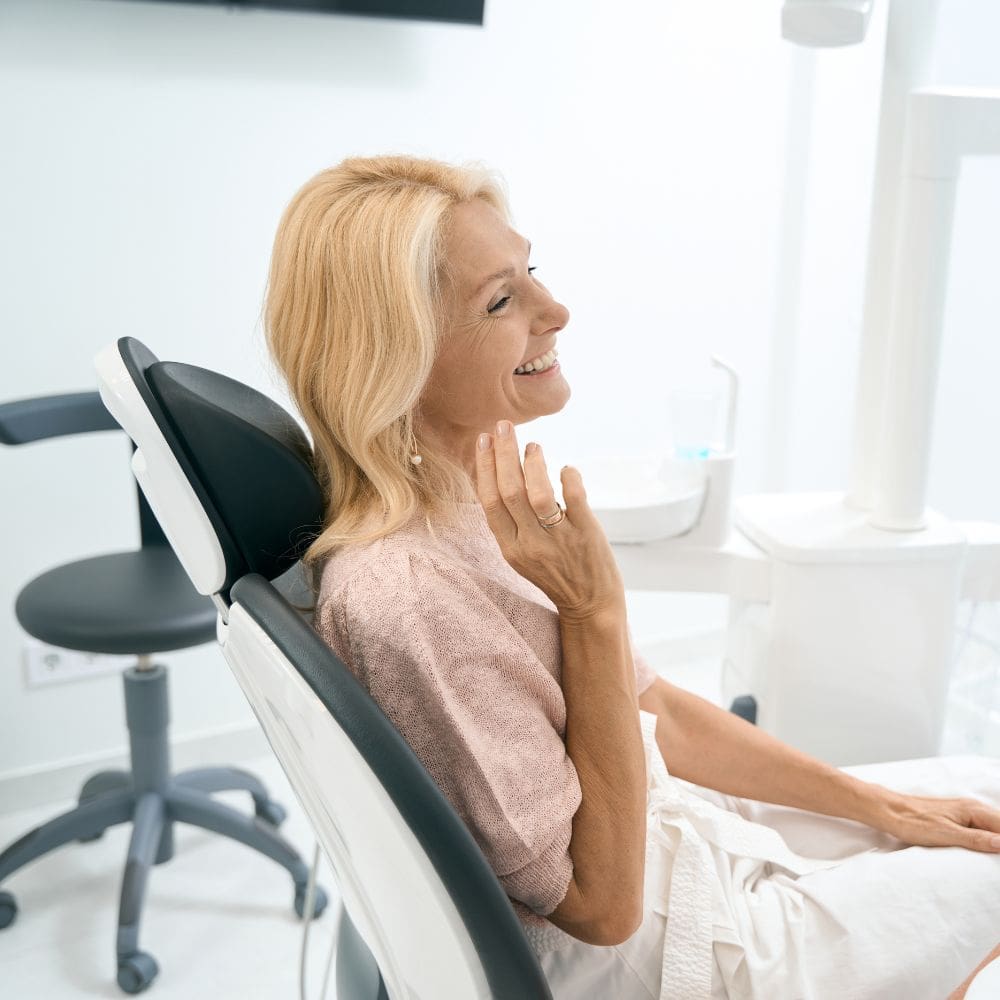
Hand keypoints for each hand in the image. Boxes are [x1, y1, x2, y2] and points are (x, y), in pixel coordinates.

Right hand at [474, 420, 623, 621]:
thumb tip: (498, 476)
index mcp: (509, 548)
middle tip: (503, 426)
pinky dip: (569, 477)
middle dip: (504, 454)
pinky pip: (575, 499)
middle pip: (509, 491)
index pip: (489, 501)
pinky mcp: (587, 535)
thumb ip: (510, 523)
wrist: (590, 605)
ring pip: (538, 494)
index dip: (484, 467)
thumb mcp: (521, 554)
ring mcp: (559, 540)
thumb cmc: (555, 574)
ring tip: (534, 445)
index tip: (483, 441)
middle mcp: (530, 544)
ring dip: (534, 464)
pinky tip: (566, 469)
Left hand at [874, 789, 999, 853]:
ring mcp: (965, 813)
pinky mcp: (957, 819)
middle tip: (994, 862)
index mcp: (974, 810)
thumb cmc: (913, 821)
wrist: (890, 811)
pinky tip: (986, 851)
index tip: (998, 858)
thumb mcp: (947, 834)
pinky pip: (982, 829)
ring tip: (992, 860)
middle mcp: (973, 808)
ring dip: (996, 842)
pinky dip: (988, 840)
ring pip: (993, 828)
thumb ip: (977, 839)